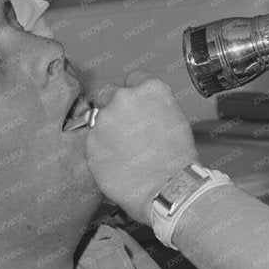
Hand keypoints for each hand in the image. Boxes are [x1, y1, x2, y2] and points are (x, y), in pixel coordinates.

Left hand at [85, 73, 196, 224]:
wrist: (167, 188)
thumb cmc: (177, 158)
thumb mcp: (175, 119)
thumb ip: (154, 106)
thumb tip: (142, 109)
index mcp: (150, 89)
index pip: (135, 80)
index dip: (136, 96)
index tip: (137, 108)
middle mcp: (124, 98)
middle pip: (110, 94)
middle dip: (115, 109)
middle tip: (127, 131)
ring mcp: (103, 119)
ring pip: (98, 118)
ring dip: (106, 130)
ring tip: (123, 152)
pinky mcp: (90, 142)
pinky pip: (93, 141)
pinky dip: (101, 150)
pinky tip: (117, 163)